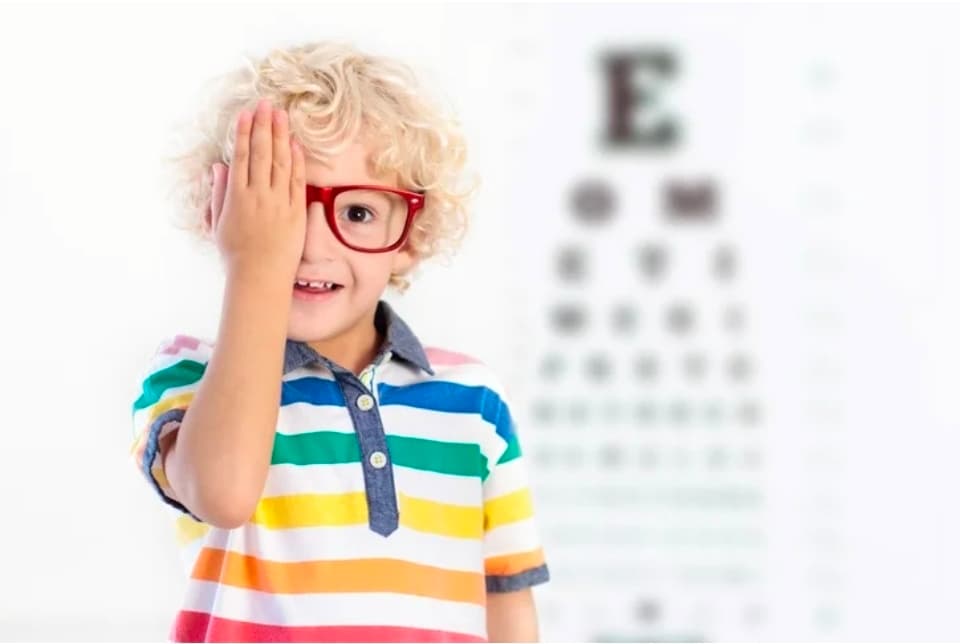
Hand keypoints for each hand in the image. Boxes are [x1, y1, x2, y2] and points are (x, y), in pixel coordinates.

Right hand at [208, 98, 306, 282]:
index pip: (242, 156)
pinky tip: (295, 143)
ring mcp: (279, 201)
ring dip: (281, 135)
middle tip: (265, 104)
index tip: (246, 113)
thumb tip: (220, 167)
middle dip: (263, 125)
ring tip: (281, 115)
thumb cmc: (235, 253)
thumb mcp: (218, 223)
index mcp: (236, 195)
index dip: (244, 132)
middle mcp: (258, 194)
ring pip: (281, 161)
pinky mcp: (296, 210)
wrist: (260, 276)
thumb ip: (218, 193)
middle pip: (262, 152)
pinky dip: (297, 160)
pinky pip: (297, 180)